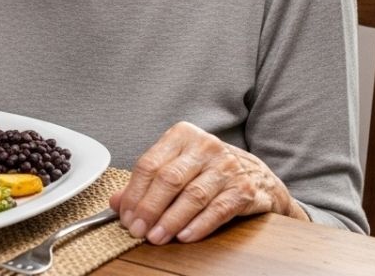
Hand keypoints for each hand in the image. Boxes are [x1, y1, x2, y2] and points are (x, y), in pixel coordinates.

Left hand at [108, 122, 308, 243]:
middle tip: (137, 230)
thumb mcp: (177, 169)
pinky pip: (217, 210)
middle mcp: (206, 146)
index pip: (150, 164)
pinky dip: (199, 225)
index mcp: (183, 136)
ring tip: (156, 237)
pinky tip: (184, 236)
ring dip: (171, 221)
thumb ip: (145, 184)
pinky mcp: (245, 189)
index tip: (126, 216)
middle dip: (149, 209)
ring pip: (192, 196)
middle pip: (169, 179)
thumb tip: (116, 203)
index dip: (134, 193)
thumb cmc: (209, 172)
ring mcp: (228, 166)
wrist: (258, 178)